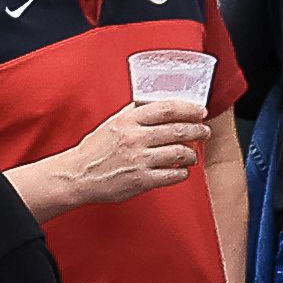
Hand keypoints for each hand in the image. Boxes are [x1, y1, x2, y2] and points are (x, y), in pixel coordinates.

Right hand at [26, 102, 206, 214]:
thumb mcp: (111, 124)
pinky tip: (181, 171)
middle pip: (178, 130)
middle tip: (204, 131)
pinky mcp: (142, 180)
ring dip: (192, 154)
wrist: (78, 176)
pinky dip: (182, 173)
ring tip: (192, 155)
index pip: (167, 109)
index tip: (200, 111)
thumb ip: (132, 113)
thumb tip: (154, 102)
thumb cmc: (95, 150)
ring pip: (180, 153)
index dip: (189, 109)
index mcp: (128, 121)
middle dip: (198, 130)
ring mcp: (139, 160)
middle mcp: (135, 138)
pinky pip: (173, 175)